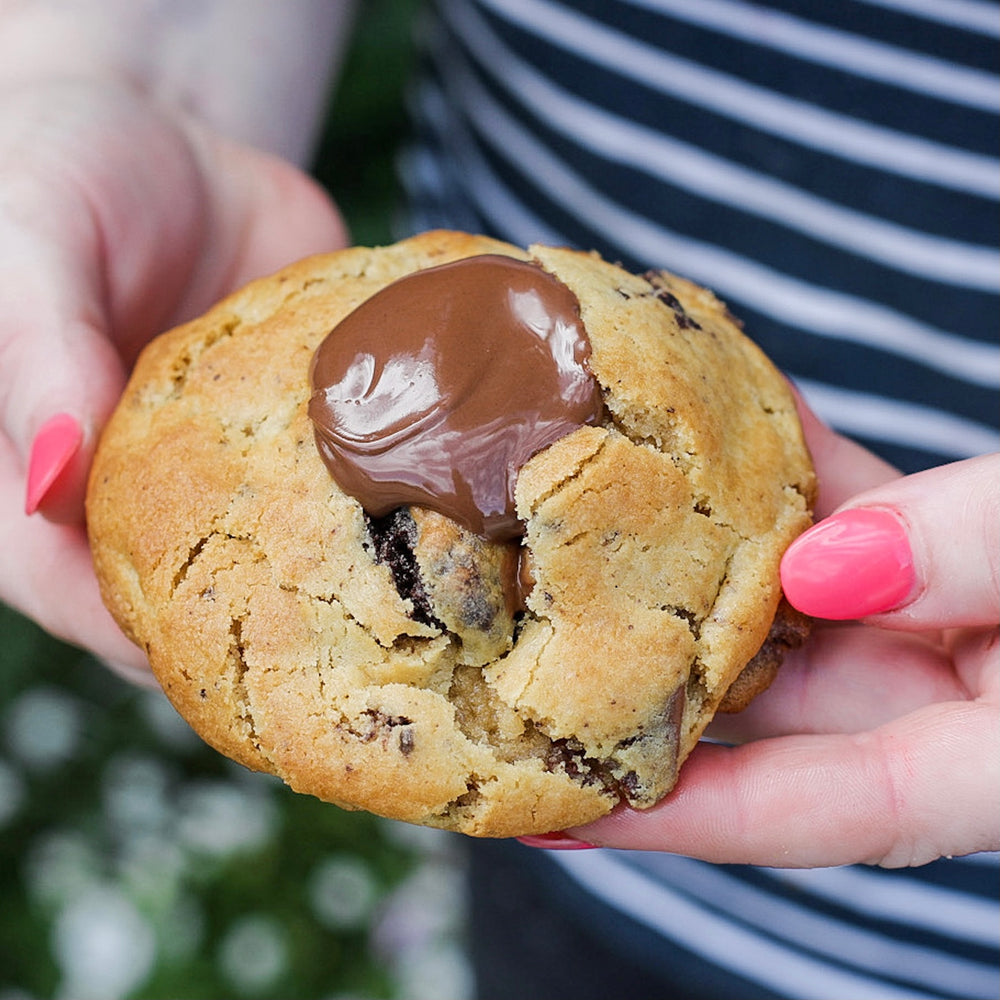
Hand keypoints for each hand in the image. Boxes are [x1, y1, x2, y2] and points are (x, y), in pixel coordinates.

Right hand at [0, 80, 346, 678]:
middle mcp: (125, 493)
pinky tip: (429, 516)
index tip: (221, 656)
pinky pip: (329, 493)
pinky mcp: (289, 446)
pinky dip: (373, 509)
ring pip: (264, 568)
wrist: (175, 138)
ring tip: (405, 605)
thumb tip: (46, 482)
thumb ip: (33, 355)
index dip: (129, 633)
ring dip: (328, 590)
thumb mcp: (26, 242)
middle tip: (344, 652)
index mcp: (31, 475)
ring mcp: (215, 477)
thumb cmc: (64, 173)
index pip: (66, 589)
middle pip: (174, 605)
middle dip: (251, 638)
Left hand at [566, 401, 998, 867]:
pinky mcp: (945, 550)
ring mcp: (940, 617)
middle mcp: (945, 698)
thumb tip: (822, 564)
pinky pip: (849, 514)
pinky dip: (789, 469)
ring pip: (794, 594)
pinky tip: (718, 412)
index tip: (556, 807)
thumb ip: (979, 560)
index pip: (809, 808)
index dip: (680, 815)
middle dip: (656, 665)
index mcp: (986, 760)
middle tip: (536, 637)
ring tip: (597, 504)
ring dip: (707, 546)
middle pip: (771, 698)